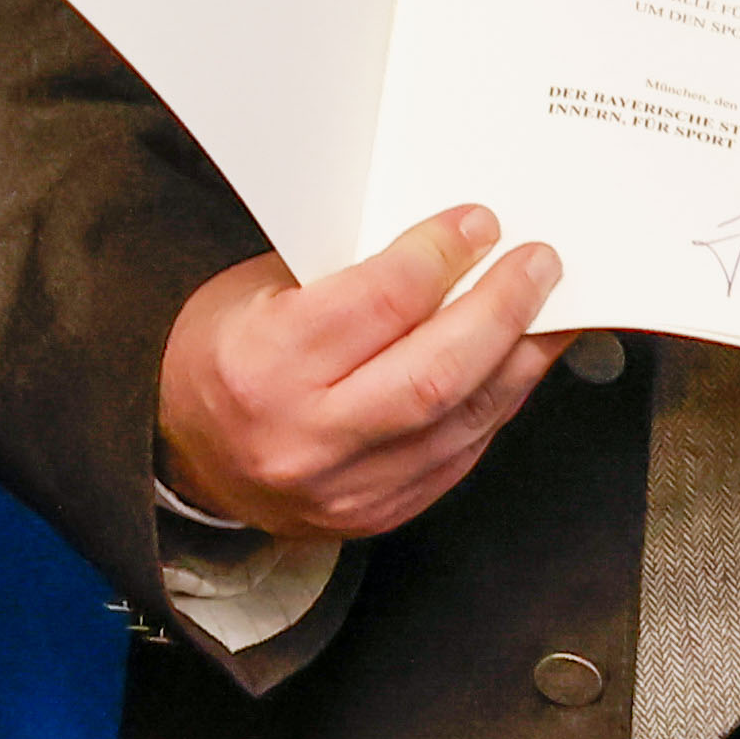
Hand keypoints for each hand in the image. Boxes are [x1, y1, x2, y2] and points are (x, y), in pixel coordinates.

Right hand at [155, 210, 572, 545]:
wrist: (189, 459)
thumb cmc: (223, 358)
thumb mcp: (258, 294)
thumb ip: (347, 275)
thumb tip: (447, 244)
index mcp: (265, 365)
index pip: (380, 302)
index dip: (442, 255)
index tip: (480, 223)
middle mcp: (306, 437)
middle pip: (435, 370)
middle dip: (501, 307)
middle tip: (539, 264)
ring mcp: (346, 487)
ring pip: (460, 418)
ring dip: (518, 359)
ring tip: (550, 312)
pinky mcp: (377, 515)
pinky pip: (458, 455)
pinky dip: (496, 403)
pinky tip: (516, 365)